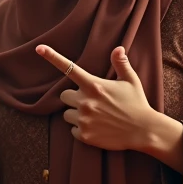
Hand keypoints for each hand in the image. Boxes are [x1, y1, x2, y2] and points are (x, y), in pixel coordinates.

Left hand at [36, 44, 182, 170]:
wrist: (144, 131)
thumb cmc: (137, 104)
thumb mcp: (130, 81)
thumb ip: (121, 64)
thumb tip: (118, 48)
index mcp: (94, 85)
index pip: (69, 68)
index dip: (52, 57)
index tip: (39, 48)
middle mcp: (85, 101)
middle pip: (64, 96)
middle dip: (74, 98)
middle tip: (91, 102)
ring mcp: (83, 119)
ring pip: (67, 115)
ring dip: (77, 115)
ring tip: (96, 117)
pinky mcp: (84, 135)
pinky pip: (72, 131)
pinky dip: (81, 130)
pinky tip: (97, 129)